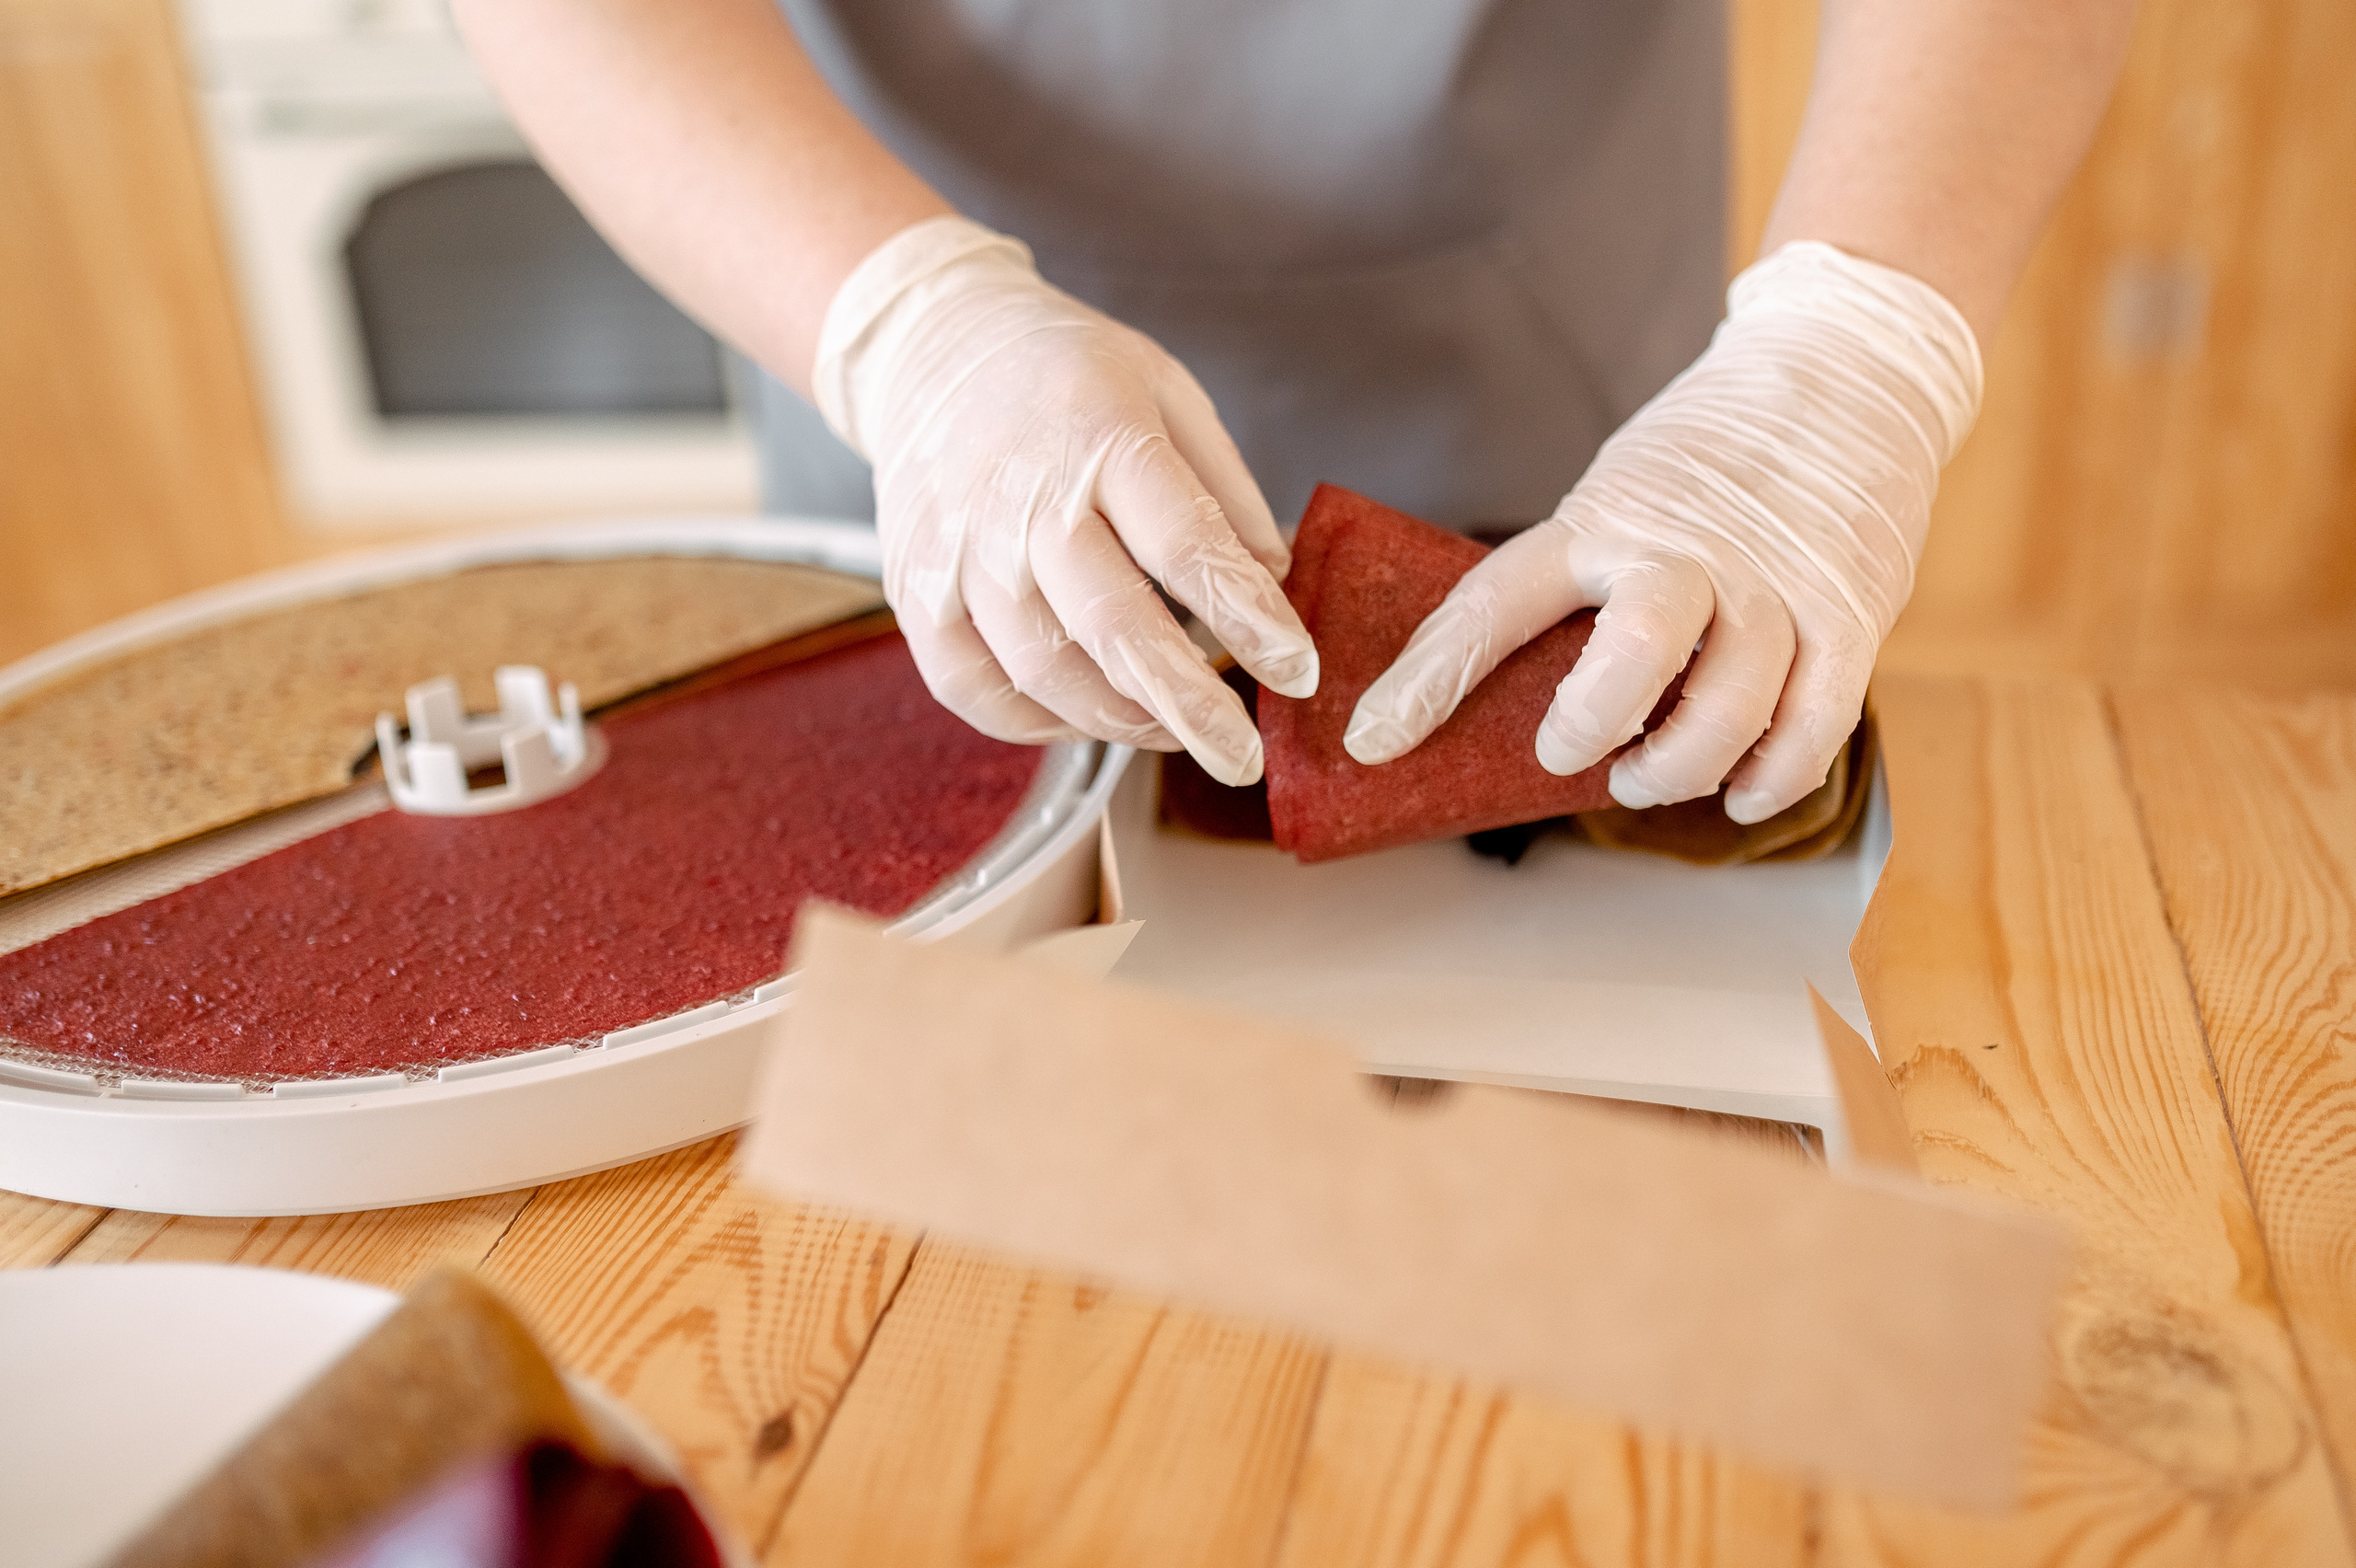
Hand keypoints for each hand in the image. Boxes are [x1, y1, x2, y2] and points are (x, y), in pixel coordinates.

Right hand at [812, 217, 1316, 785]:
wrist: (933, 348)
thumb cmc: (1067, 375)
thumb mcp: (1168, 392)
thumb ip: (1223, 489)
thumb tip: (1271, 584)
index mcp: (1101, 436)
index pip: (1186, 544)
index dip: (1248, 617)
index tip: (1298, 671)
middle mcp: (1023, 499)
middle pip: (1112, 626)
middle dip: (1188, 705)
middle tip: (1241, 757)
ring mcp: (958, 552)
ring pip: (1043, 671)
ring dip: (1120, 720)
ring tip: (1174, 731)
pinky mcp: (915, 593)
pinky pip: (971, 689)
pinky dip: (1033, 722)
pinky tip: (1085, 717)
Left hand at [1343, 242, 1981, 821]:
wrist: (1850, 366)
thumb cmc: (1711, 453)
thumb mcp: (1619, 490)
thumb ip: (1577, 577)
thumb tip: (1503, 689)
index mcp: (1602, 520)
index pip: (1495, 602)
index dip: (1428, 680)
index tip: (1373, 739)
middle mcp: (1685, 551)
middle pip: (1633, 655)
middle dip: (1589, 726)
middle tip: (1563, 754)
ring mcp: (1774, 582)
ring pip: (1731, 706)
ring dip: (1679, 769)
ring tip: (1645, 778)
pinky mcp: (1849, 610)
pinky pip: (1816, 719)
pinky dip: (1774, 775)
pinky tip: (1741, 793)